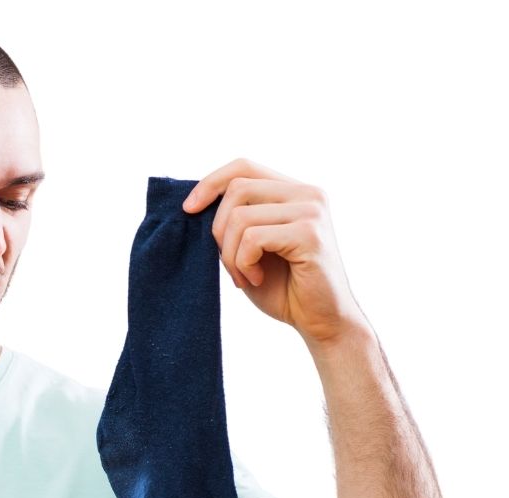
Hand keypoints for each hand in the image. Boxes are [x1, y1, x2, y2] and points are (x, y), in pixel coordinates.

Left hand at [182, 157, 371, 347]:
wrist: (320, 321)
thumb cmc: (283, 286)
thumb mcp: (250, 246)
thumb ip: (235, 220)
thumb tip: (194, 203)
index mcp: (294, 191)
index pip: (244, 166)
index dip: (211, 183)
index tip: (188, 209)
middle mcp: (308, 193)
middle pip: (237, 189)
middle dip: (219, 230)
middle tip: (229, 262)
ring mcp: (312, 210)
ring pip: (240, 216)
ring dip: (230, 253)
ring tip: (246, 275)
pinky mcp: (309, 233)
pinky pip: (252, 238)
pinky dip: (243, 263)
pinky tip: (257, 278)